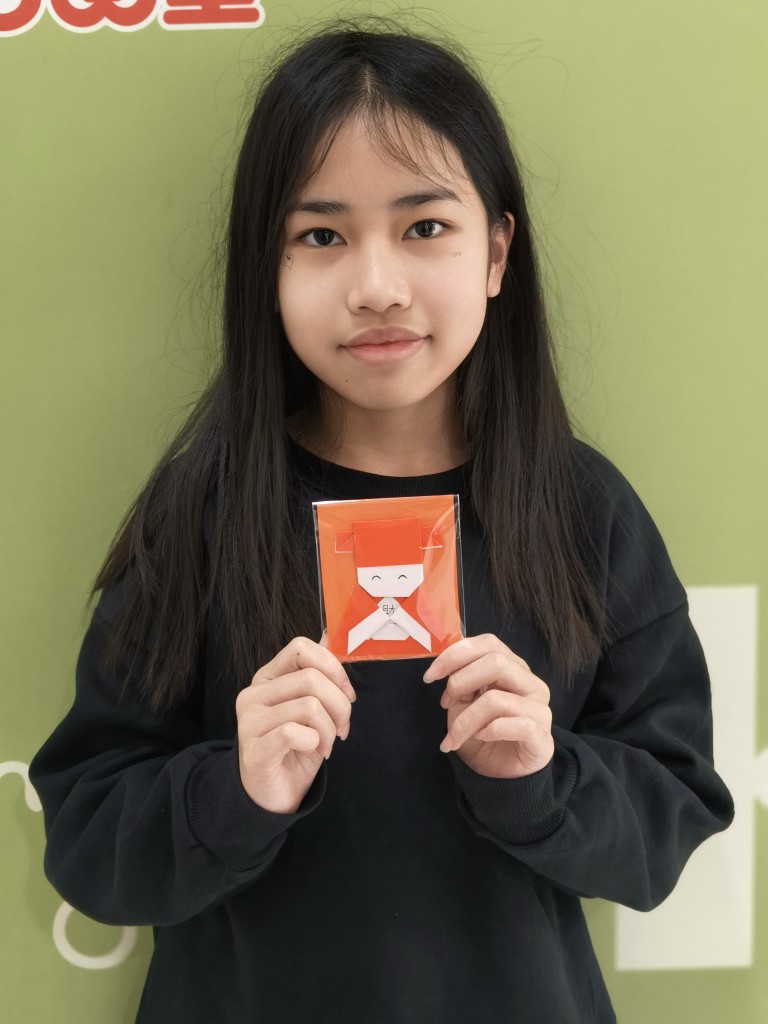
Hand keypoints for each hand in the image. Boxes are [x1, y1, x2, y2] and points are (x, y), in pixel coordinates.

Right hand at [236, 636, 355, 813]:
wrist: (272, 794)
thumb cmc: (295, 747)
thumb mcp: (311, 706)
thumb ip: (317, 671)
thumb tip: (329, 632)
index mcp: (268, 677)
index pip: (300, 648)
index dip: (333, 668)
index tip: (347, 695)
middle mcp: (253, 694)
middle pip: (311, 678)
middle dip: (339, 706)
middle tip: (342, 729)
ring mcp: (250, 721)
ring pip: (309, 706)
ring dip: (330, 730)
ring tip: (326, 745)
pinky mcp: (254, 749)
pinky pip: (296, 732)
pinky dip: (314, 742)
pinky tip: (313, 752)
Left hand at [423, 634, 553, 778]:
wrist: (498, 775)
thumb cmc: (481, 732)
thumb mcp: (464, 701)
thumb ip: (460, 678)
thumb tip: (443, 665)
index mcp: (513, 668)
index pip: (489, 643)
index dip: (456, 654)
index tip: (431, 675)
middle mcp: (531, 684)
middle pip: (496, 663)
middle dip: (460, 682)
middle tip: (445, 704)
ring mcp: (540, 710)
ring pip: (497, 699)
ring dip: (465, 720)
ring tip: (454, 735)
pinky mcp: (543, 738)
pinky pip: (518, 725)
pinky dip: (491, 731)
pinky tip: (481, 738)